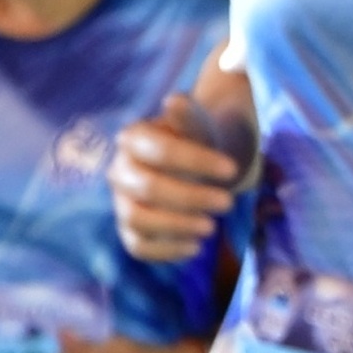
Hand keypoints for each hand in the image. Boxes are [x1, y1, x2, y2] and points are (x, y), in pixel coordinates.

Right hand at [113, 90, 252, 264]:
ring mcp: (121, 202)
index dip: (195, 161)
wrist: (203, 165)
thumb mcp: (203, 124)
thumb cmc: (202, 141)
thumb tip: (175, 100)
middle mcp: (120, 170)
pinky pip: (138, 247)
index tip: (231, 169)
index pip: (159, 150)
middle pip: (147, 189)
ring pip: (138, 220)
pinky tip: (196, 247)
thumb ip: (190, 116)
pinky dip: (166, 251)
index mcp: (134, 138)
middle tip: (227, 203)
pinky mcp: (130, 230)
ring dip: (176, 226)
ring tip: (210, 227)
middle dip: (190, 198)